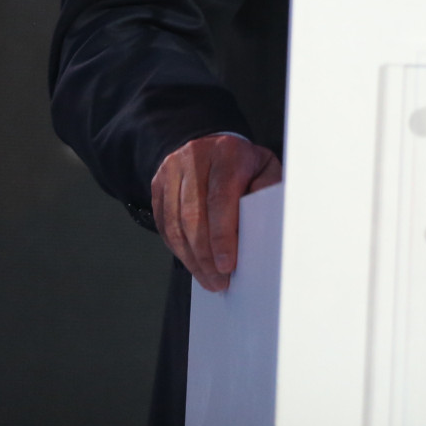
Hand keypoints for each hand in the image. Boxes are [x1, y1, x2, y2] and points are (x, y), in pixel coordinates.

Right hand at [151, 134, 282, 291]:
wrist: (211, 144)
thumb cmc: (244, 163)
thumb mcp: (265, 168)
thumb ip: (267, 190)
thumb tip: (265, 222)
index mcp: (228, 152)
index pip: (221, 199)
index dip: (222, 236)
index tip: (228, 265)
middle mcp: (195, 157)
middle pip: (193, 215)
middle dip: (206, 255)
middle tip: (218, 281)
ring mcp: (172, 170)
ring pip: (174, 223)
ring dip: (191, 257)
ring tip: (207, 279)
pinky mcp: (157, 184)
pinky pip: (163, 223)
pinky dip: (178, 248)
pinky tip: (193, 263)